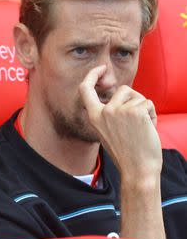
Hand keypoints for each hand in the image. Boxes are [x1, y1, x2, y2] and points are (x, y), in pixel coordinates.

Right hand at [78, 65, 161, 183]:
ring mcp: (118, 110)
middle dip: (134, 100)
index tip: (100, 69)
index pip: (86, 89)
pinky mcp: (134, 111)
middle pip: (122, 90)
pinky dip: (153, 115)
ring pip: (138, 97)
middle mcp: (104, 111)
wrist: (137, 169)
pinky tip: (149, 129)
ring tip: (142, 128)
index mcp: (94, 117)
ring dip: (144, 109)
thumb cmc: (127, 153)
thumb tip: (120, 94)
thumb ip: (109, 113)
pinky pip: (148, 104)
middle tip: (137, 122)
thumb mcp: (109, 132)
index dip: (92, 76)